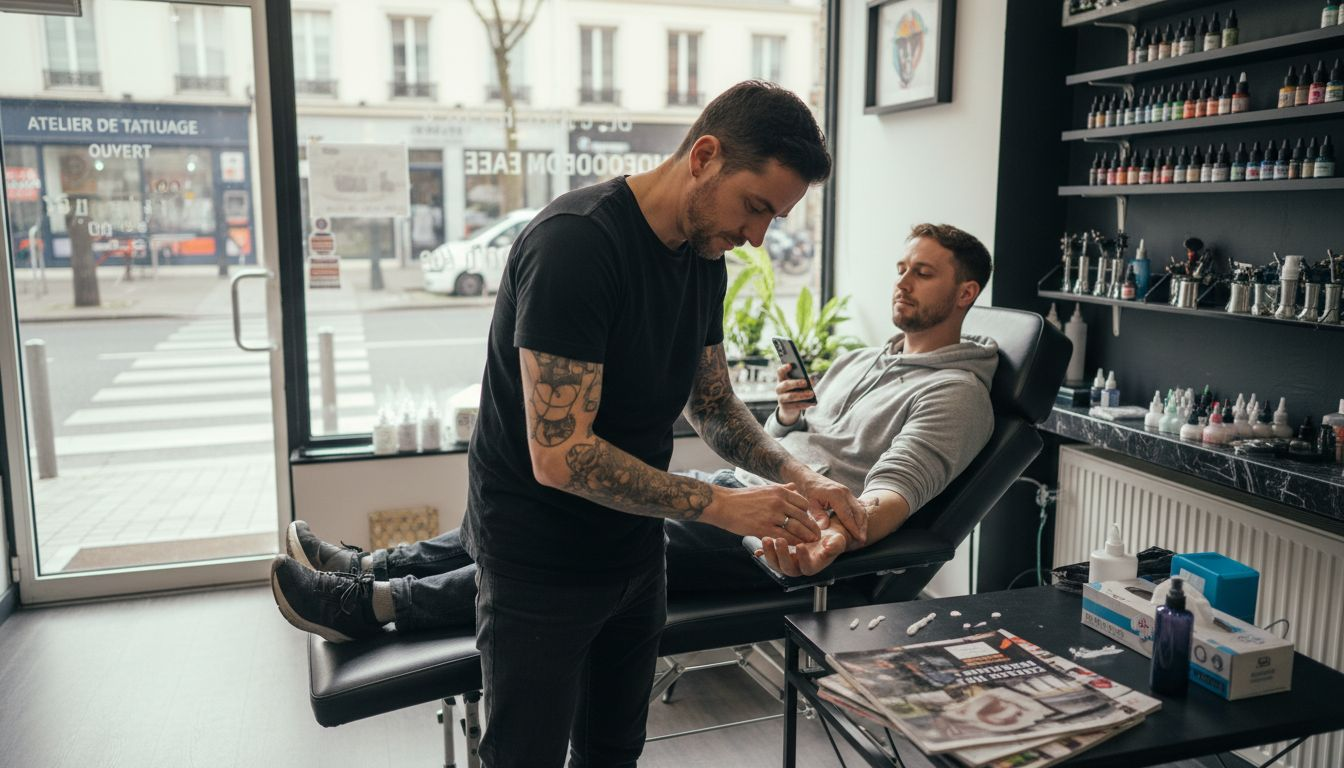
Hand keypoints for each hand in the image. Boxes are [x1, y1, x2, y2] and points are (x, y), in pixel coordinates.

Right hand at [702, 483, 821, 544]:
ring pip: (796, 528)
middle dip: (812, 527)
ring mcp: (772, 515)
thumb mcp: (765, 488)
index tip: (811, 521)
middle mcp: (779, 502)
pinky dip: (792, 542)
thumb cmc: (743, 498)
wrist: (723, 505)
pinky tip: (795, 546)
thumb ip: (782, 489)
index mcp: (780, 491)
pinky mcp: (764, 528)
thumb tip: (794, 486)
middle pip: (803, 516)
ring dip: (806, 536)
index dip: (809, 514)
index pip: (803, 503)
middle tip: (817, 535)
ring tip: (810, 542)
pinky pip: (784, 537)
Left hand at [755, 526, 848, 576]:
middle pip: (787, 567)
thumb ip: (835, 545)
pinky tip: (760, 541)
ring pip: (775, 562)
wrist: (822, 534)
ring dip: (769, 552)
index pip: (806, 567)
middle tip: (780, 541)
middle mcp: (798, 566)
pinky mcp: (778, 553)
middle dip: (782, 555)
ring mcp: (786, 561)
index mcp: (812, 566)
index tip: (801, 546)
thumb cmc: (831, 539)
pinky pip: (768, 554)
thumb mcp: (837, 540)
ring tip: (766, 539)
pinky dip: (762, 550)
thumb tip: (829, 547)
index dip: (803, 559)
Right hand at [774, 364, 815, 425]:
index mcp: (781, 379)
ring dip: (802, 395)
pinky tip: (812, 403)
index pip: (780, 372)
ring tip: (812, 394)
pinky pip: (795, 406)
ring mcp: (781, 399)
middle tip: (805, 382)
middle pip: (786, 384)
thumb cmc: (796, 391)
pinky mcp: (785, 408)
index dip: (784, 368)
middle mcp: (779, 388)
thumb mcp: (798, 384)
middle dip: (796, 383)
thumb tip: (811, 380)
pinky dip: (804, 404)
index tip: (790, 365)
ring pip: (791, 396)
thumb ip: (803, 380)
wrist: (789, 408)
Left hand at [793, 471, 869, 545]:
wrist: (809, 478)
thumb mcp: (810, 504)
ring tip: (862, 536)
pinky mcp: (848, 494)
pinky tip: (860, 527)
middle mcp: (845, 493)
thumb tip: (825, 527)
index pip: (848, 515)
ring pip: (860, 509)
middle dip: (861, 527)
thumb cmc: (808, 492)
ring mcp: (848, 492)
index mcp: (836, 495)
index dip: (854, 528)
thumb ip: (818, 515)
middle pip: (858, 512)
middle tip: (862, 541)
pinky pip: (858, 506)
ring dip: (863, 523)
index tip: (858, 539)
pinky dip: (860, 517)